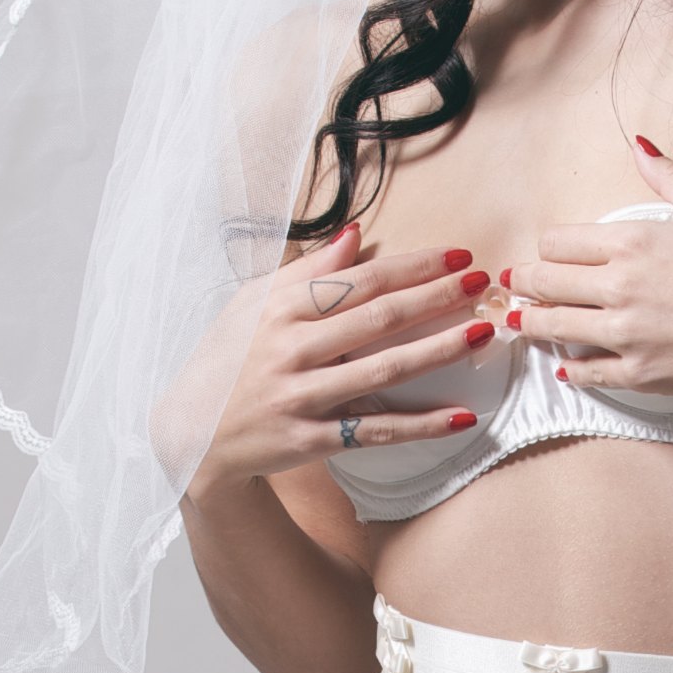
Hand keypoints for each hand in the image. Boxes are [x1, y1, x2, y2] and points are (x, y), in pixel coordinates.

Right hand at [178, 225, 496, 487]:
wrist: (190, 435)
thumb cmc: (227, 361)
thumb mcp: (252, 305)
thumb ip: (307, 270)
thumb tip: (357, 233)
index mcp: (280, 310)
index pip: (359, 281)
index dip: (412, 266)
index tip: (457, 255)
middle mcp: (291, 350)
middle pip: (377, 319)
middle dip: (436, 297)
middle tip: (482, 282)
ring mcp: (301, 397)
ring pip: (383, 371)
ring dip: (438, 350)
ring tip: (482, 333)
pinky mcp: (310, 439)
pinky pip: (375, 430)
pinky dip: (419, 425)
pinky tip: (460, 416)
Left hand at [511, 138, 672, 399]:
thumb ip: (672, 177)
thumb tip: (640, 146)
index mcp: (632, 241)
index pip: (558, 242)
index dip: (549, 247)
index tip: (549, 253)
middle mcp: (617, 286)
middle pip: (544, 282)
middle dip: (526, 281)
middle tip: (517, 285)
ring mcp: (623, 333)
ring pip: (552, 327)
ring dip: (531, 323)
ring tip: (519, 322)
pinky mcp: (635, 373)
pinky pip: (585, 371)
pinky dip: (571, 368)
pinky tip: (567, 366)